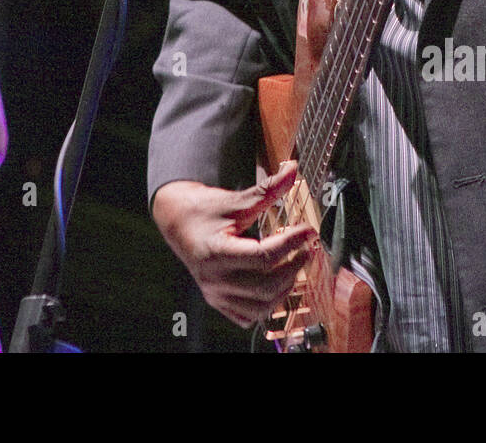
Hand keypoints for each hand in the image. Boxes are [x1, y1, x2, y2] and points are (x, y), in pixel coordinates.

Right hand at [151, 160, 317, 328]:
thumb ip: (266, 189)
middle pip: (264, 286)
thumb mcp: (235, 199)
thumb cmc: (204, 211)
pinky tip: (275, 284)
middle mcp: (214, 279)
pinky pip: (248, 316)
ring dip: (284, 288)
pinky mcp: (219, 302)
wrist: (178, 223)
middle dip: (292, 267)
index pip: (262, 256)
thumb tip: (292, 170)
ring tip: (293, 265)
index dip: (290, 244)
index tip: (307, 231)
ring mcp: (216, 294)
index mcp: (215, 252)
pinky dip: (267, 304)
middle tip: (305, 249)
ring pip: (260, 306)